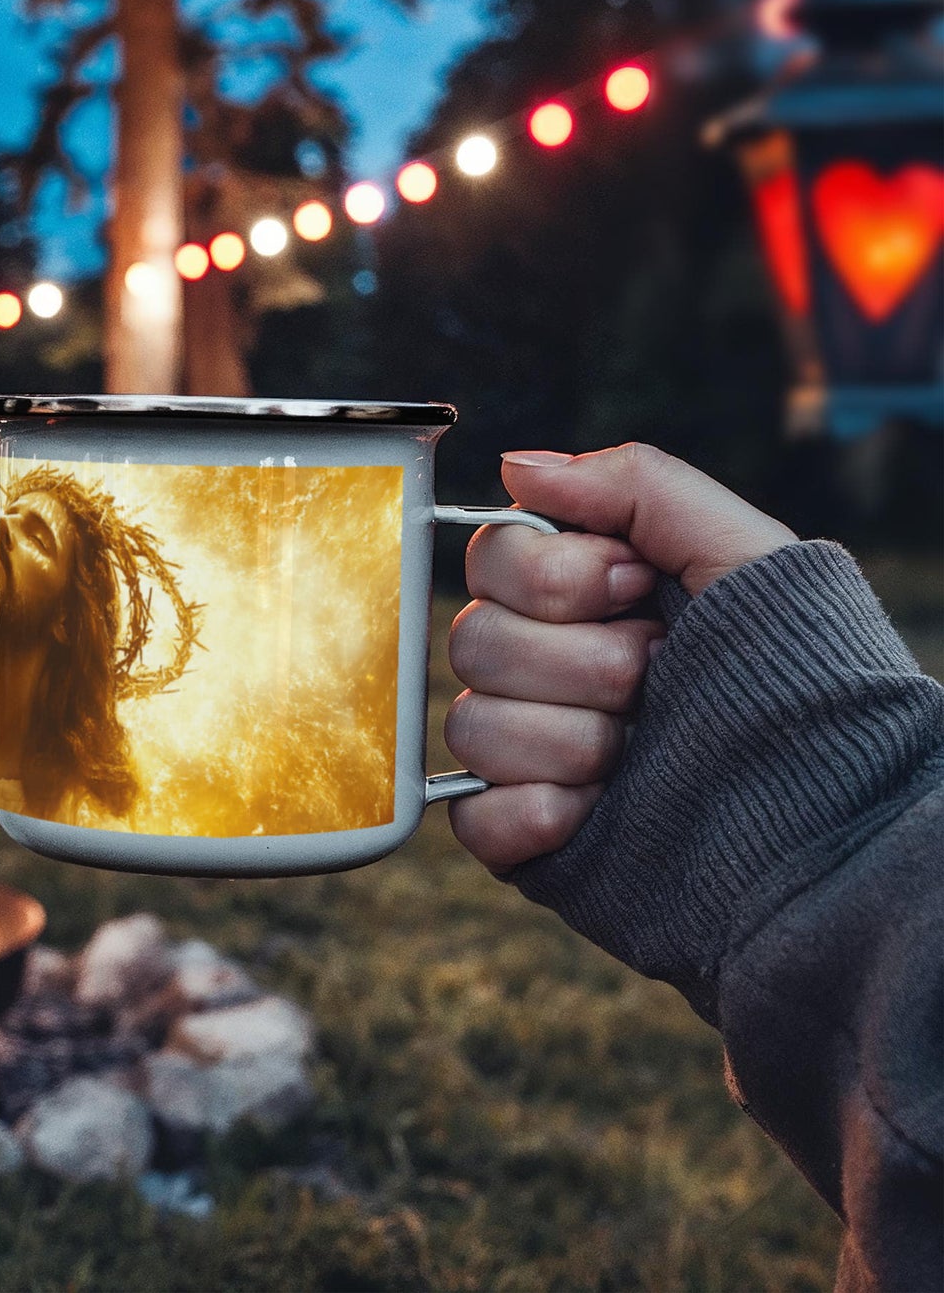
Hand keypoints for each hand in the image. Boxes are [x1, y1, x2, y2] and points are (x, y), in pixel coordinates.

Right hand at [446, 443, 795, 873]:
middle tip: (658, 674)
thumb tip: (516, 465)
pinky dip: (534, 813)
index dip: (555, 575)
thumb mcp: (739, 552)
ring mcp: (530, 755)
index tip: (639, 589)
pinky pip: (472, 816)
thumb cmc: (798, 679)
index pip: (489, 557)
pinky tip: (597, 811)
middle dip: (579, 660)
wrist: (829, 819)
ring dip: (572, 739)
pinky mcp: (526, 835)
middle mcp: (543, 671)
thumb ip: (634, 486)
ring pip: (472, 726)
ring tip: (642, 751)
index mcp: (581, 601)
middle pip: (473, 640)